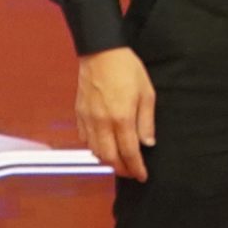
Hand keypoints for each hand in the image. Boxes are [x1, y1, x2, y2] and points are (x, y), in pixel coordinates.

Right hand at [76, 47, 156, 180]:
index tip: (142, 176)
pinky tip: (104, 145)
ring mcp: (88, 119)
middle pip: (109, 158)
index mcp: (121, 118)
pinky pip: (85, 140)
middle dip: (121, 169)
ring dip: (108, 160)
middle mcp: (102, 122)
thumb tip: (148, 143)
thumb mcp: (146, 92)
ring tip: (120, 161)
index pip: (129, 152)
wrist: (101, 51)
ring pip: (95, 151)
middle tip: (132, 172)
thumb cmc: (127, 68)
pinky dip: (94, 148)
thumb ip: (146, 121)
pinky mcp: (79, 114)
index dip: (136, 168)